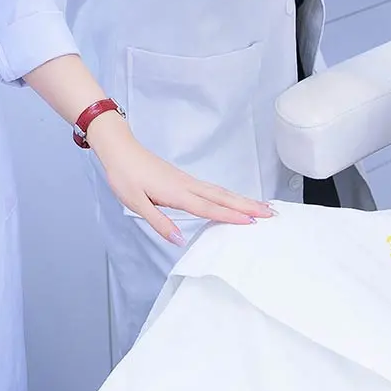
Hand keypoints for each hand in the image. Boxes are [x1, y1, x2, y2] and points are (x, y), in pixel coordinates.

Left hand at [87, 114, 273, 245]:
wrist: (119, 150)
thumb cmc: (125, 176)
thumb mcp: (136, 203)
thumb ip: (159, 222)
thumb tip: (179, 240)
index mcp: (177, 193)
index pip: (208, 208)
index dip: (230, 216)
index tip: (252, 222)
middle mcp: (187, 185)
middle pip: (222, 197)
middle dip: (247, 205)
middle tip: (271, 213)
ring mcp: (187, 180)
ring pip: (220, 191)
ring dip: (241, 200)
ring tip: (261, 207)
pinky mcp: (183, 179)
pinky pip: (212, 189)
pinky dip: (227, 195)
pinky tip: (232, 200)